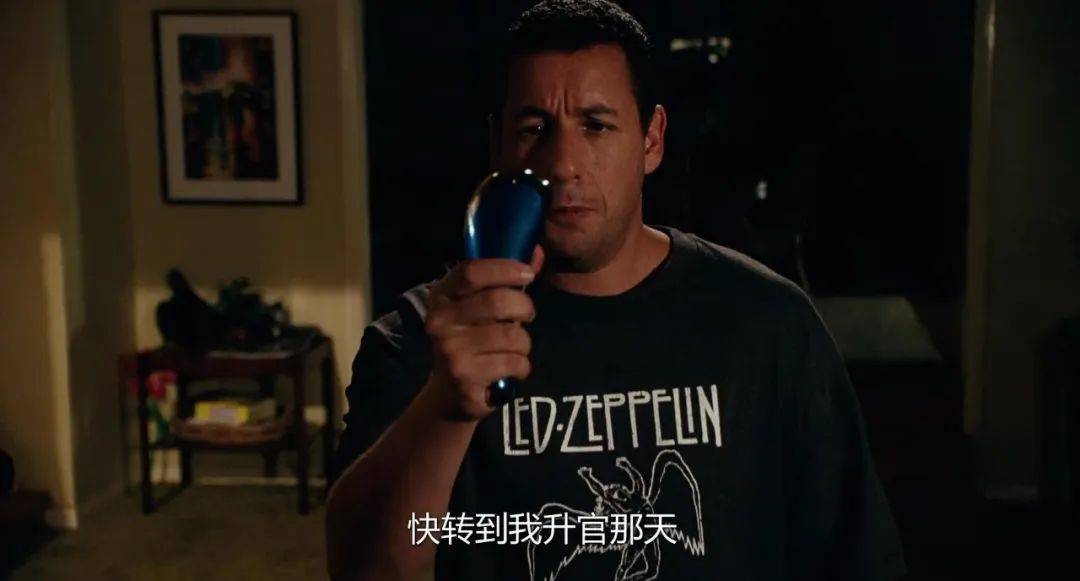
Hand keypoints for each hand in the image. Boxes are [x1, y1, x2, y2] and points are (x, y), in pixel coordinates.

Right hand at [423, 246, 544, 419]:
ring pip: (512, 336)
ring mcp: (451, 352)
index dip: (505, 268)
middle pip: (497, 301)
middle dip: (524, 306)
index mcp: (442, 297)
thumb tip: (537, 251)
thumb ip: (506, 280)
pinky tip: (511, 368)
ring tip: (515, 347)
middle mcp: (440, 322)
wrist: (450, 393)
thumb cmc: (472, 339)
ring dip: (524, 342)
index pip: (471, 272)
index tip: (527, 273)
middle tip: (527, 314)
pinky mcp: (466, 379)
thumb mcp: (480, 307)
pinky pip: (514, 363)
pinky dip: (522, 366)